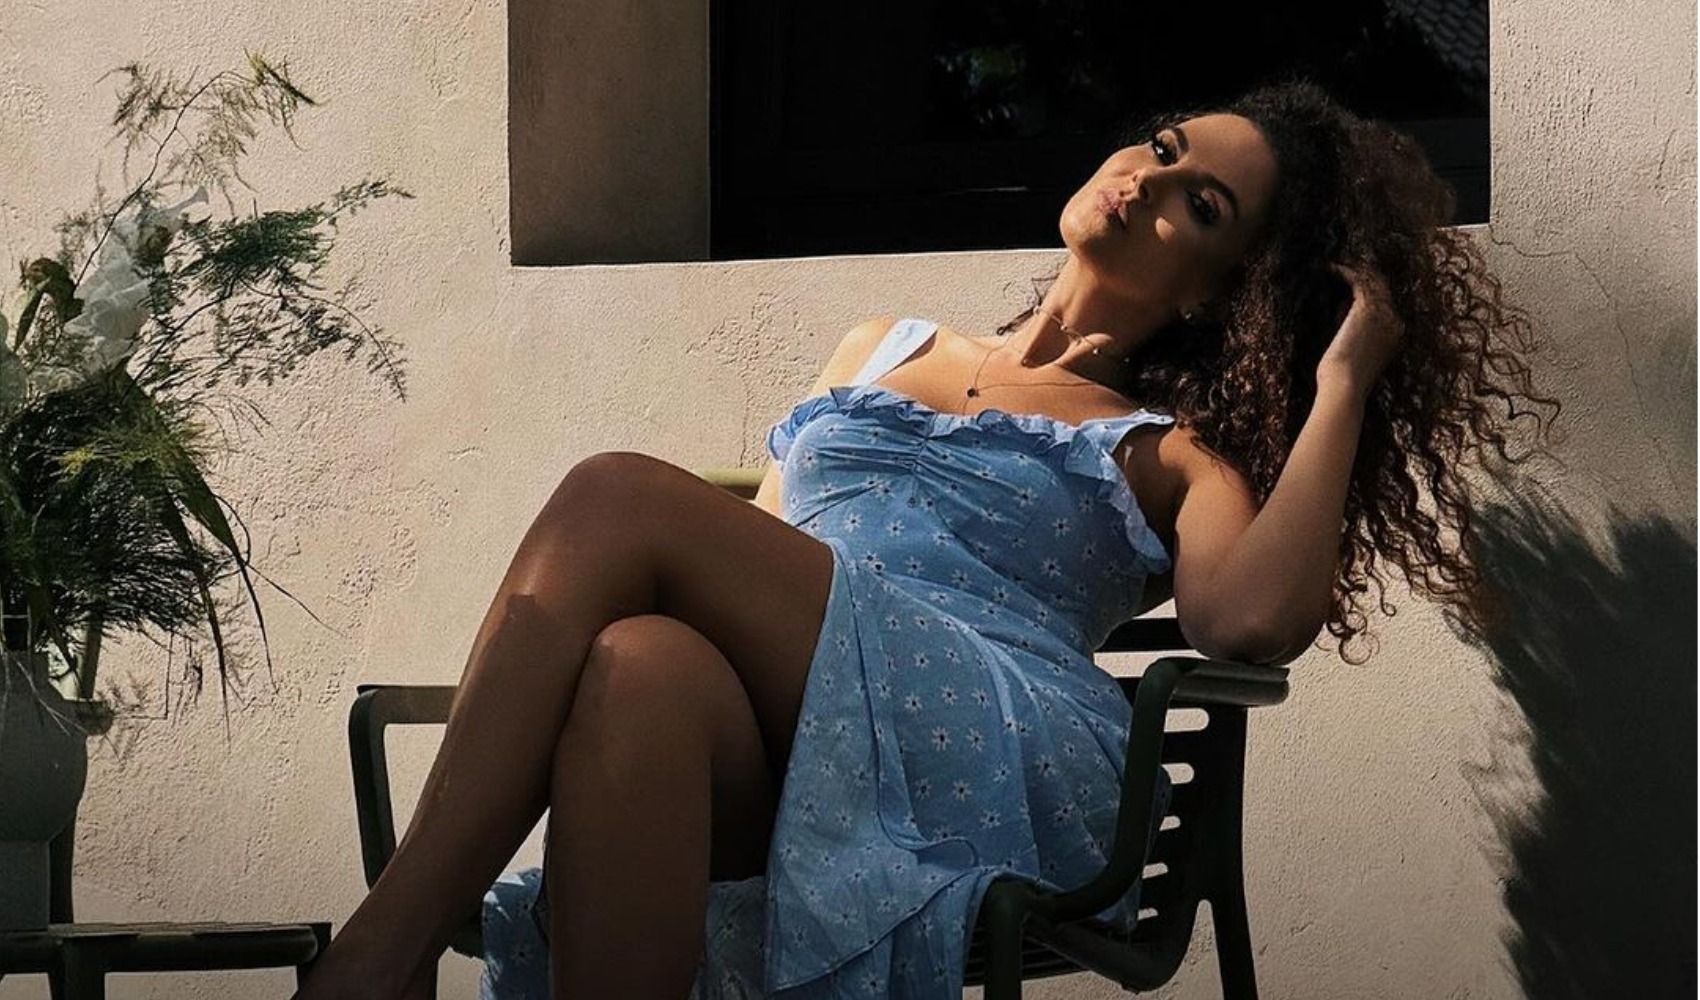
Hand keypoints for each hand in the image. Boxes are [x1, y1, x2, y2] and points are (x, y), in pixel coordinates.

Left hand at [1317, 260, 1406, 394]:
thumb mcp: (1355, 356)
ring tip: (1337, 264)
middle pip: (1383, 289)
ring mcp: (1384, 313)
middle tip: (1346, 267)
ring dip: (1355, 270)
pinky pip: (1358, 280)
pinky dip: (1343, 271)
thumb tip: (1341, 319)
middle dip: (1366, 277)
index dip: (1371, 292)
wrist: (1345, 385)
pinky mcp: (1367, 307)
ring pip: (1373, 281)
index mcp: (1395, 335)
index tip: (1355, 284)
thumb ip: (1354, 336)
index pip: (1386, 305)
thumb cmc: (1342, 380)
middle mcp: (1395, 321)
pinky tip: (1329, 267)